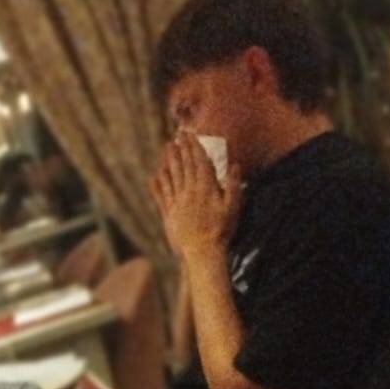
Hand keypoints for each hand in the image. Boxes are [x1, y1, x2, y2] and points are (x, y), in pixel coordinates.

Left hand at [150, 131, 241, 259]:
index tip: (191, 136)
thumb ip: (234, 185)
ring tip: (167, 148)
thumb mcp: (233, 207)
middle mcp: (189, 191)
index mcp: (206, 188)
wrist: (201, 252)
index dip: (194, 147)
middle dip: (181, 149)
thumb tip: (234, 165)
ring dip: (169, 161)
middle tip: (177, 136)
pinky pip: (161, 195)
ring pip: (172, 177)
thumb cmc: (221, 230)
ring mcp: (177, 202)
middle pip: (184, 166)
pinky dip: (158, 184)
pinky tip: (155, 176)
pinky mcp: (168, 214)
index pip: (199, 162)